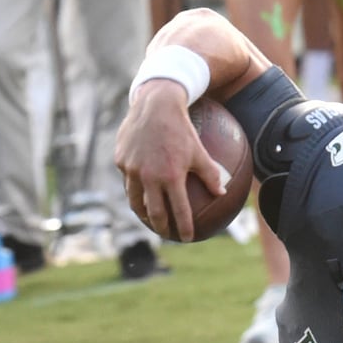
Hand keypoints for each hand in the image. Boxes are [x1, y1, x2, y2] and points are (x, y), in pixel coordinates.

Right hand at [115, 82, 222, 239]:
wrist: (155, 104)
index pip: (178, 210)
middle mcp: (149, 176)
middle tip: (166, 234)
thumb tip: (222, 193)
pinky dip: (134, 187)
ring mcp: (132, 168)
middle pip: (153, 212)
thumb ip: (210, 174)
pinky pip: (127, 179)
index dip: (184, 227)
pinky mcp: (120, 159)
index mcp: (171, 176)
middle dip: (161, 227)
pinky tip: (139, 191)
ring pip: (135, 199)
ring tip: (148, 218)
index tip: (188, 238)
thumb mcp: (200, 150)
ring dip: (142, 212)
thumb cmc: (182, 127)